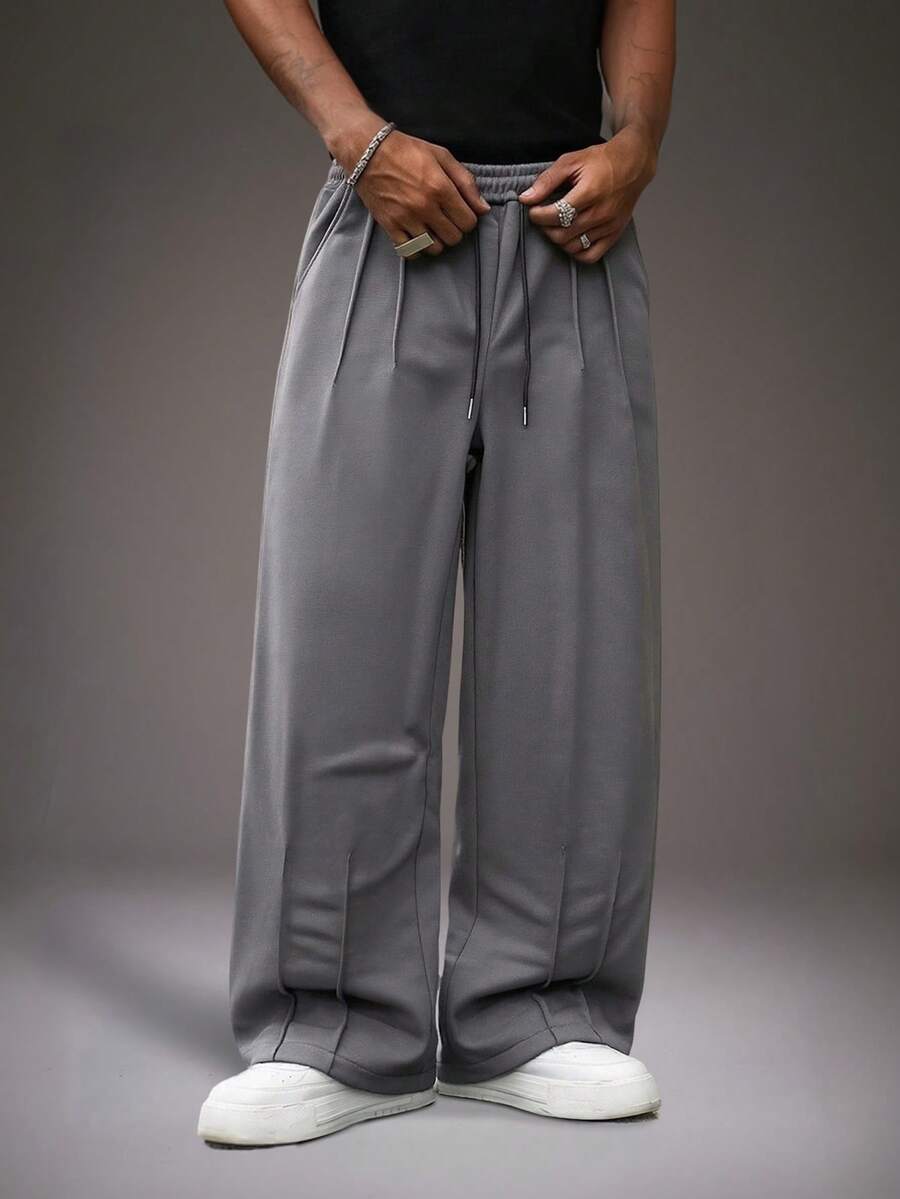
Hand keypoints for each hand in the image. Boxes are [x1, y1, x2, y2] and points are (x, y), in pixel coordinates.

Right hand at [333, 120, 489, 257]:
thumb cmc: (408, 150)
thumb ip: (466, 182)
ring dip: (437, 241)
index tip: (460, 212)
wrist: (368, 151)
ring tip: (431, 228)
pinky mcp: (390, 226)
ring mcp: (406, 219)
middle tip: (446, 219)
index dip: (468, 219)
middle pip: (454, 238)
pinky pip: (411, 252)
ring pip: (434, 248)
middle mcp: (424, 206)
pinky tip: (417, 236)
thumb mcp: (442, 157)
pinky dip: (417, 248)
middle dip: (454, 230)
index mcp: (440, 188)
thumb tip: (483, 209)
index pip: (468, 222)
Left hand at [518, 127, 657, 262]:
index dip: (538, 215)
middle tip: (543, 217)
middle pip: (562, 234)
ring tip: (556, 226)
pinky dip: (576, 252)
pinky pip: (591, 256)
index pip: (556, 215)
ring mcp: (609, 226)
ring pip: (573, 246)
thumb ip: (547, 180)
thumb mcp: (571, 161)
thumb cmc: (601, 161)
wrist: (632, 164)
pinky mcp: (614, 234)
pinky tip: (570, 238)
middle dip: (546, 228)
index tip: (533, 210)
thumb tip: (526, 198)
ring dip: (558, 239)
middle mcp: (601, 212)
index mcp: (590, 192)